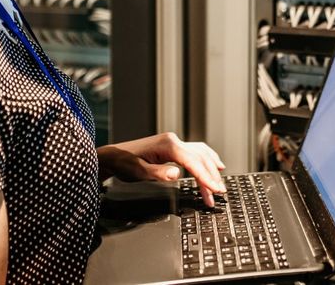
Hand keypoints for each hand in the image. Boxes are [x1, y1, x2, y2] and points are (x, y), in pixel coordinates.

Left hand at [96, 132, 225, 206]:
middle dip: (211, 176)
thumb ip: (159, 173)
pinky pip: (194, 152)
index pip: (193, 162)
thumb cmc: (125, 163)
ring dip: (210, 169)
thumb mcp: (139, 172)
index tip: (216, 189)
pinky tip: (214, 164)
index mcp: (168, 145)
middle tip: (219, 193)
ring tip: (218, 186)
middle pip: (200, 158)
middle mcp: (173, 141)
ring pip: (200, 154)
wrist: (115, 155)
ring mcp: (173, 142)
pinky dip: (206, 160)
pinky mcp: (172, 147)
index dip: (206, 177)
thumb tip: (177, 174)